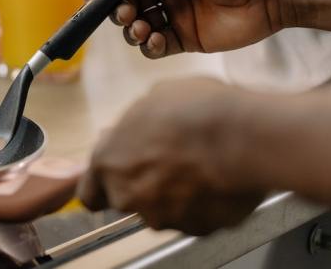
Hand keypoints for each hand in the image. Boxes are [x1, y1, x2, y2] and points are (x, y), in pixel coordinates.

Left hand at [77, 78, 265, 234]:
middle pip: (125, 201)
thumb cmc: (192, 109)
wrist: (242, 136)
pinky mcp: (198, 229)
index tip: (116, 174)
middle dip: (139, 186)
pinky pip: (193, 218)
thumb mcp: (149, 101)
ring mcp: (163, 217)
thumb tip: (131, 132)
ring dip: (171, 195)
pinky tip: (214, 180)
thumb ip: (131, 128)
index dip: (102, 183)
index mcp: (108, 163)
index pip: (89, 193)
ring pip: (160, 211)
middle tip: (164, 163)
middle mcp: (129, 196)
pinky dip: (200, 205)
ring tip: (196, 167)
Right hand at [83, 0, 281, 58]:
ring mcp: (175, 15)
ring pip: (137, 26)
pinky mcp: (186, 38)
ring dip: (131, 29)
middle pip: (126, 3)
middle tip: (124, 13)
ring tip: (140, 28)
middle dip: (118, 10)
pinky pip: (156, 46)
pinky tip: (155, 39)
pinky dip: (149, 46)